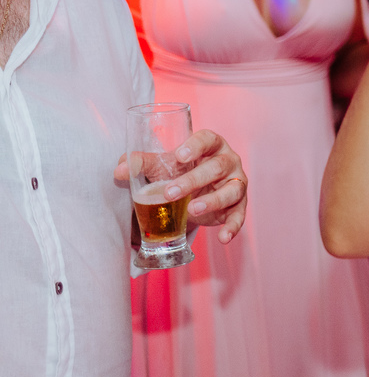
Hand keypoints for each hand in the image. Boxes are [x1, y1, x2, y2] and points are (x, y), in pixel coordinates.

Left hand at [117, 130, 247, 243]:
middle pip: (218, 166)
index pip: (208, 139)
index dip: (196, 146)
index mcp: (211, 146)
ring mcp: (236, 183)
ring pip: (233, 189)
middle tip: (170, 193)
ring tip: (192, 210)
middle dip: (195, 179)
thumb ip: (142, 164)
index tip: (179, 156)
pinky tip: (223, 238)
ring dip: (214, 201)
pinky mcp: (238, 205)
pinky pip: (240, 215)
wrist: (196, 192)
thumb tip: (119, 170)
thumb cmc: (181, 171)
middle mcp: (228, 161)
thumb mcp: (162, 166)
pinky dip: (233, 227)